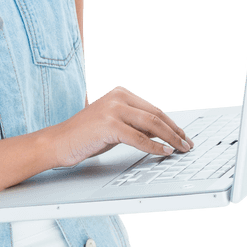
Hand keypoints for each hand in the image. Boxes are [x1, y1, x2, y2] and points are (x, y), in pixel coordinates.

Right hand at [45, 85, 193, 167]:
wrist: (59, 142)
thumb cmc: (85, 136)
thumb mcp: (115, 125)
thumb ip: (136, 125)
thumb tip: (163, 133)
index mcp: (121, 93)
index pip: (154, 109)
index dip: (172, 124)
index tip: (183, 136)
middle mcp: (118, 97)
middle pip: (156, 115)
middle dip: (175, 131)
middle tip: (188, 144)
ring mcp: (113, 110)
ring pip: (151, 124)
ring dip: (170, 139)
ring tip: (181, 149)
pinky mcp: (108, 125)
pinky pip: (138, 137)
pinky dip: (154, 146)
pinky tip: (164, 152)